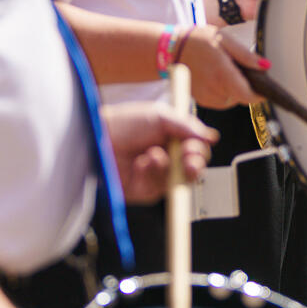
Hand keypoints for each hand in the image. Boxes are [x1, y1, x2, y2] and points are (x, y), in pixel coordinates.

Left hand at [102, 101, 217, 202]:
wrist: (95, 138)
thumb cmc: (123, 123)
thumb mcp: (159, 116)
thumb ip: (187, 126)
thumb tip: (212, 137)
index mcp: (169, 139)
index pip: (194, 150)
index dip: (198, 150)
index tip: (196, 147)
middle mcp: (164, 158)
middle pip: (191, 169)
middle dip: (193, 164)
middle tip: (189, 160)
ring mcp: (153, 176)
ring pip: (177, 181)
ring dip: (168, 167)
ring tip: (153, 154)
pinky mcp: (142, 191)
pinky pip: (158, 189)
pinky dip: (152, 174)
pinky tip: (140, 163)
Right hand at [176, 25, 264, 108]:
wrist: (171, 50)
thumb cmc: (197, 41)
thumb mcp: (224, 40)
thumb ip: (245, 55)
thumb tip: (265, 66)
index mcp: (222, 73)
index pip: (248, 96)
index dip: (259, 96)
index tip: (264, 91)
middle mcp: (214, 89)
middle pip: (241, 98)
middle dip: (246, 88)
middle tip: (240, 72)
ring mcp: (206, 96)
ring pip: (231, 101)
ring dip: (234, 91)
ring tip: (226, 73)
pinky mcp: (201, 100)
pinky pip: (220, 102)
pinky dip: (223, 93)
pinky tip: (217, 79)